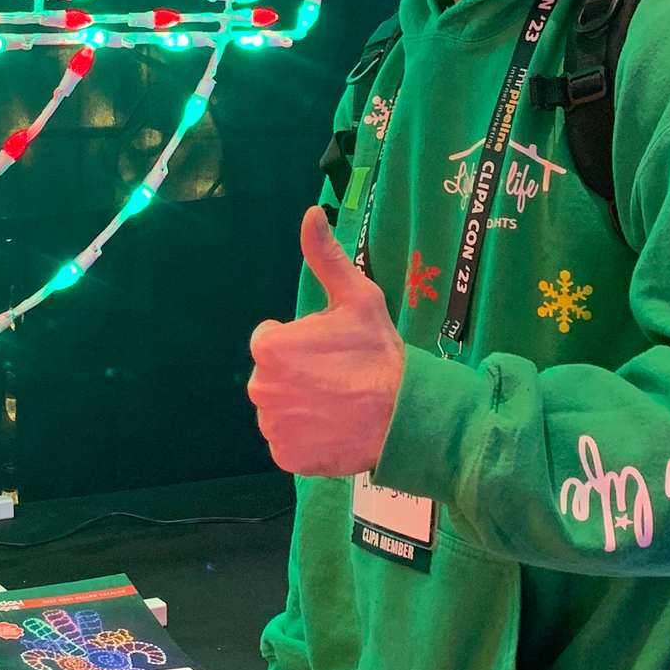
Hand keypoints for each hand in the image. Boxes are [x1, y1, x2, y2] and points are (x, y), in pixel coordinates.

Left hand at [247, 205, 404, 477]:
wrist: (407, 415)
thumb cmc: (380, 354)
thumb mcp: (357, 297)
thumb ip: (325, 256)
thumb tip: (310, 212)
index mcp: (270, 347)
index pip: (272, 342)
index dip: (302, 344)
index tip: (331, 352)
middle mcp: (261, 387)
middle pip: (273, 376)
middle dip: (298, 375)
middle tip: (337, 378)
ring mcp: (272, 426)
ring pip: (279, 410)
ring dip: (301, 407)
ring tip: (337, 404)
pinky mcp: (286, 458)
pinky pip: (288, 443)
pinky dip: (307, 439)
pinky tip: (333, 429)